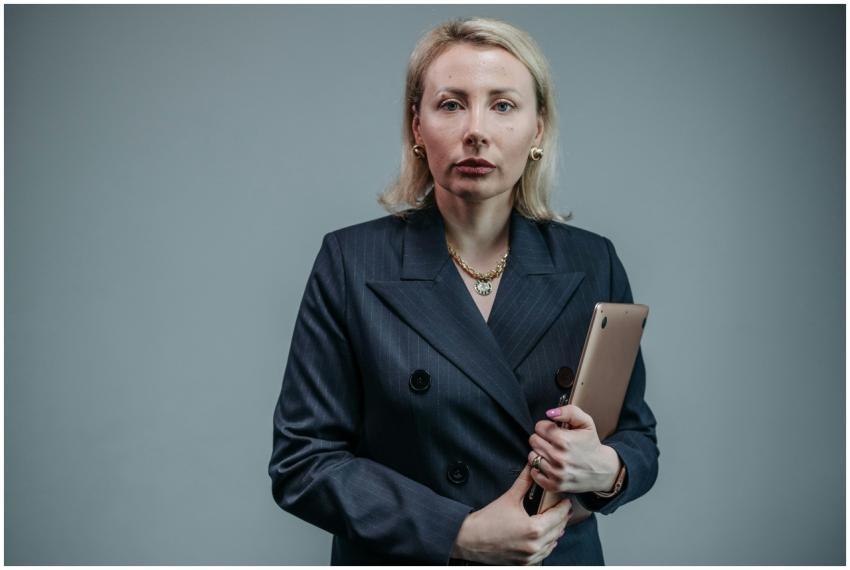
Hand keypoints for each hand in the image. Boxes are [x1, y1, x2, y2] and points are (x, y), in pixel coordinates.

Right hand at [451, 464, 572, 564]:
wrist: (470, 539)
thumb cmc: (487, 520)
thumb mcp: (509, 497)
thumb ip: (525, 481)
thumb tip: (532, 466)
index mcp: (533, 529)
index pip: (559, 516)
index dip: (564, 506)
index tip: (566, 500)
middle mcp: (534, 545)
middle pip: (559, 530)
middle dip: (562, 518)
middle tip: (562, 507)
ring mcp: (530, 557)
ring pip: (553, 544)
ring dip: (556, 532)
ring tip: (554, 520)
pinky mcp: (525, 564)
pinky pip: (544, 554)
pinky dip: (546, 544)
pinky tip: (544, 536)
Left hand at [527, 404, 620, 494]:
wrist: (602, 470)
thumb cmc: (591, 445)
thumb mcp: (586, 423)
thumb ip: (568, 412)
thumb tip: (550, 413)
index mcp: (565, 440)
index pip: (539, 427)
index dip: (546, 426)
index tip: (553, 430)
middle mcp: (559, 457)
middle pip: (533, 440)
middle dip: (541, 438)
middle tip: (552, 442)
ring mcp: (556, 473)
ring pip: (532, 456)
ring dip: (539, 453)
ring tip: (551, 453)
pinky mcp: (554, 485)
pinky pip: (534, 473)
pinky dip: (538, 469)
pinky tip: (548, 464)